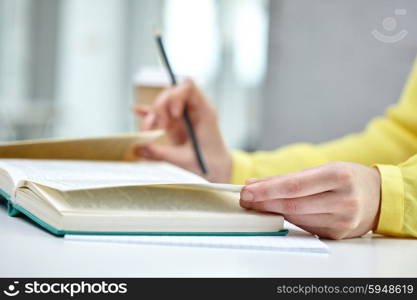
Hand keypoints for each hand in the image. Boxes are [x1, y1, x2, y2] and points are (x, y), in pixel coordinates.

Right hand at [133, 79, 231, 182]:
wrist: (217, 168)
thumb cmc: (209, 162)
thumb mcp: (184, 159)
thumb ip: (161, 153)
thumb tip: (138, 149)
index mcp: (204, 111)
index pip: (189, 87)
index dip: (177, 95)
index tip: (174, 114)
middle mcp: (193, 109)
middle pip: (172, 93)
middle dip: (161, 108)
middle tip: (159, 127)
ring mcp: (183, 115)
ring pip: (164, 104)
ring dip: (153, 115)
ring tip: (147, 131)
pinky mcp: (176, 123)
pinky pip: (161, 113)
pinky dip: (150, 112)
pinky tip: (136, 110)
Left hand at [240, 162, 380, 238]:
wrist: (379, 197)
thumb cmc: (348, 178)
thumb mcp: (324, 168)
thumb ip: (289, 178)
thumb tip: (255, 184)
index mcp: (338, 176)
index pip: (294, 186)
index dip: (267, 190)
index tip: (247, 190)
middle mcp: (343, 200)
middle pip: (292, 205)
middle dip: (264, 202)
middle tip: (245, 198)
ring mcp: (342, 220)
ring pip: (296, 217)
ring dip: (272, 211)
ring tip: (256, 203)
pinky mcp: (338, 234)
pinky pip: (305, 226)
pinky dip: (288, 218)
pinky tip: (278, 211)